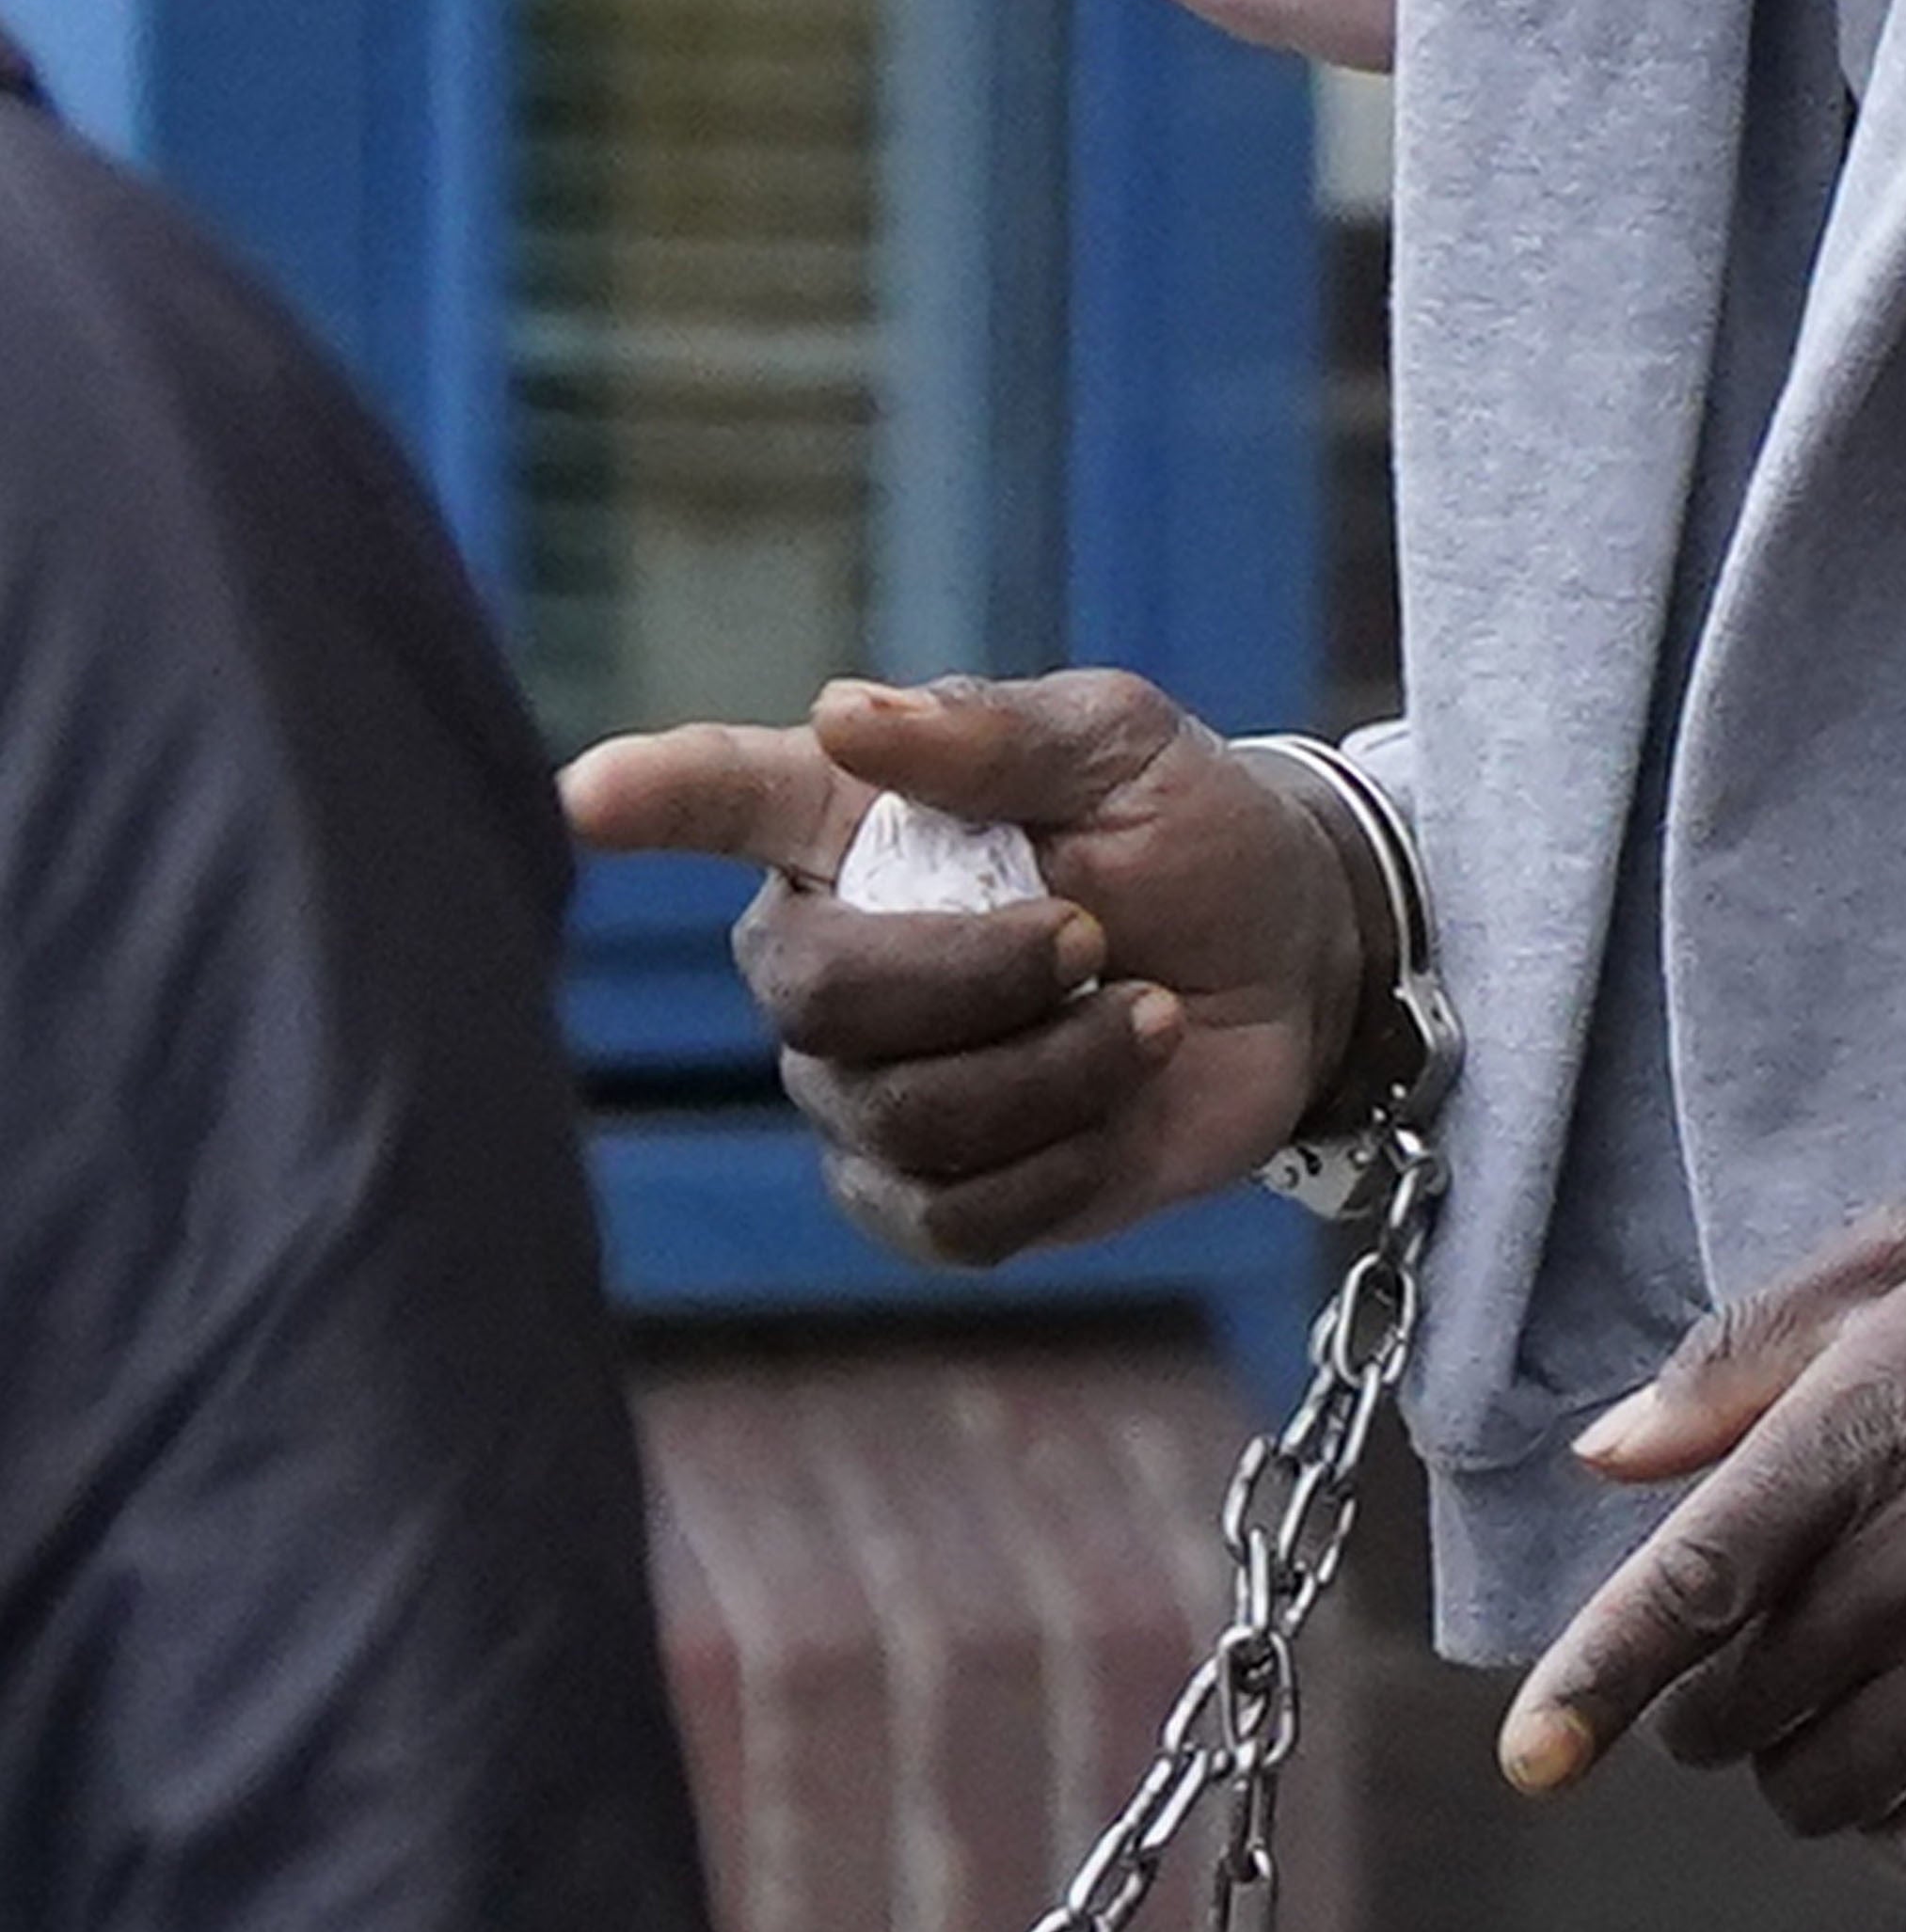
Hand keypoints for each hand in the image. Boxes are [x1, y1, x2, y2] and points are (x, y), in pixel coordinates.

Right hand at [559, 672, 1364, 1265]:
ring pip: (896, 1116)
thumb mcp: (1124, 746)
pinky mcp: (931, 1202)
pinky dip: (1062, 1163)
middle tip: (1096, 932)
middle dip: (977, 973)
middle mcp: (831, 957)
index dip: (654, 797)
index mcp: (850, 822)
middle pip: (817, 997)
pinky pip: (950, 1218)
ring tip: (1147, 1014)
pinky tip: (1120, 1106)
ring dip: (1052, 1068)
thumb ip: (991, 731)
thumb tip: (842, 713)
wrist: (1294, 967)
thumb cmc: (1192, 831)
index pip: (724, 798)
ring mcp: (868, 1091)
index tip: (584, 792)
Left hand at [1492, 1187, 1905, 1890]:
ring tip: (1843, 1706)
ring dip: (1801, 1769)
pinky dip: (1905, 1832)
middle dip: (1711, 1706)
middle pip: (1740, 1708)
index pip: (1688, 1586)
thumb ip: (1752, 1350)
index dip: (1590, 1685)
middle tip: (1753, 1660)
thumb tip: (1615, 1453)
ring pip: (1828, 1789)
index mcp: (1865, 1426)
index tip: (1530, 1760)